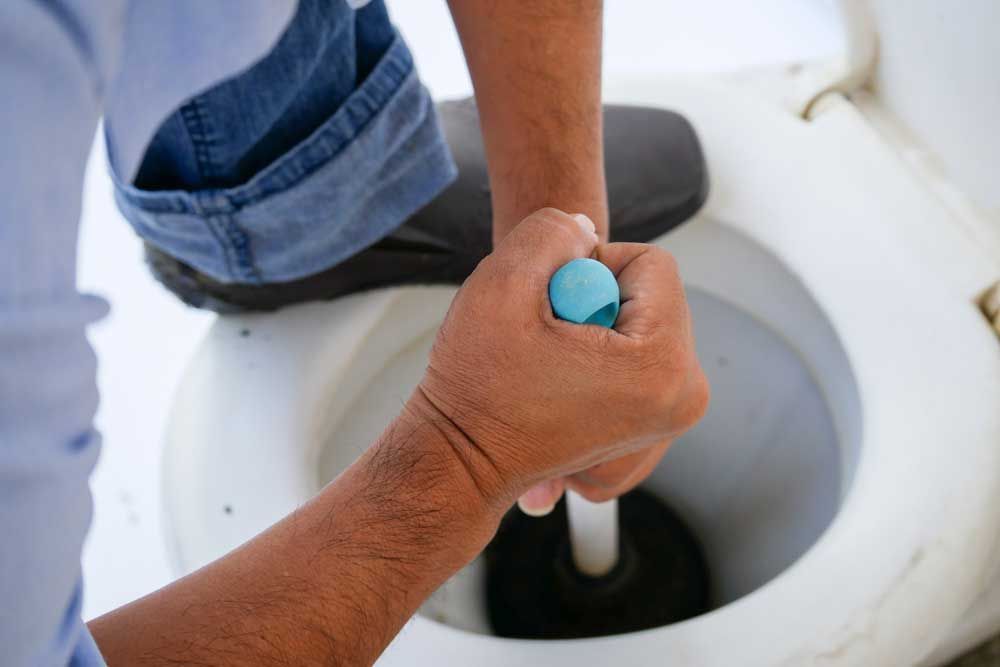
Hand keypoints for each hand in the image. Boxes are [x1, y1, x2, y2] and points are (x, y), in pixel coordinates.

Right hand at [410, 208, 708, 513]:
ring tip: (548, 369)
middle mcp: (682, 398)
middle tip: (546, 341)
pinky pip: (636, 365)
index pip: (650, 264)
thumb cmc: (476, 388)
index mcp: (661, 365)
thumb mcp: (500, 282)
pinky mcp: (653, 433)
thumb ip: (552, 230)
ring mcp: (671, 420)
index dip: (589, 266)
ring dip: (593, 334)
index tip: (550, 303)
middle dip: (593, 304)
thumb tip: (586, 228)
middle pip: (650, 299)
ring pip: (640, 330)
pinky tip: (558, 390)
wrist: (459, 461)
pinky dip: (597, 366)